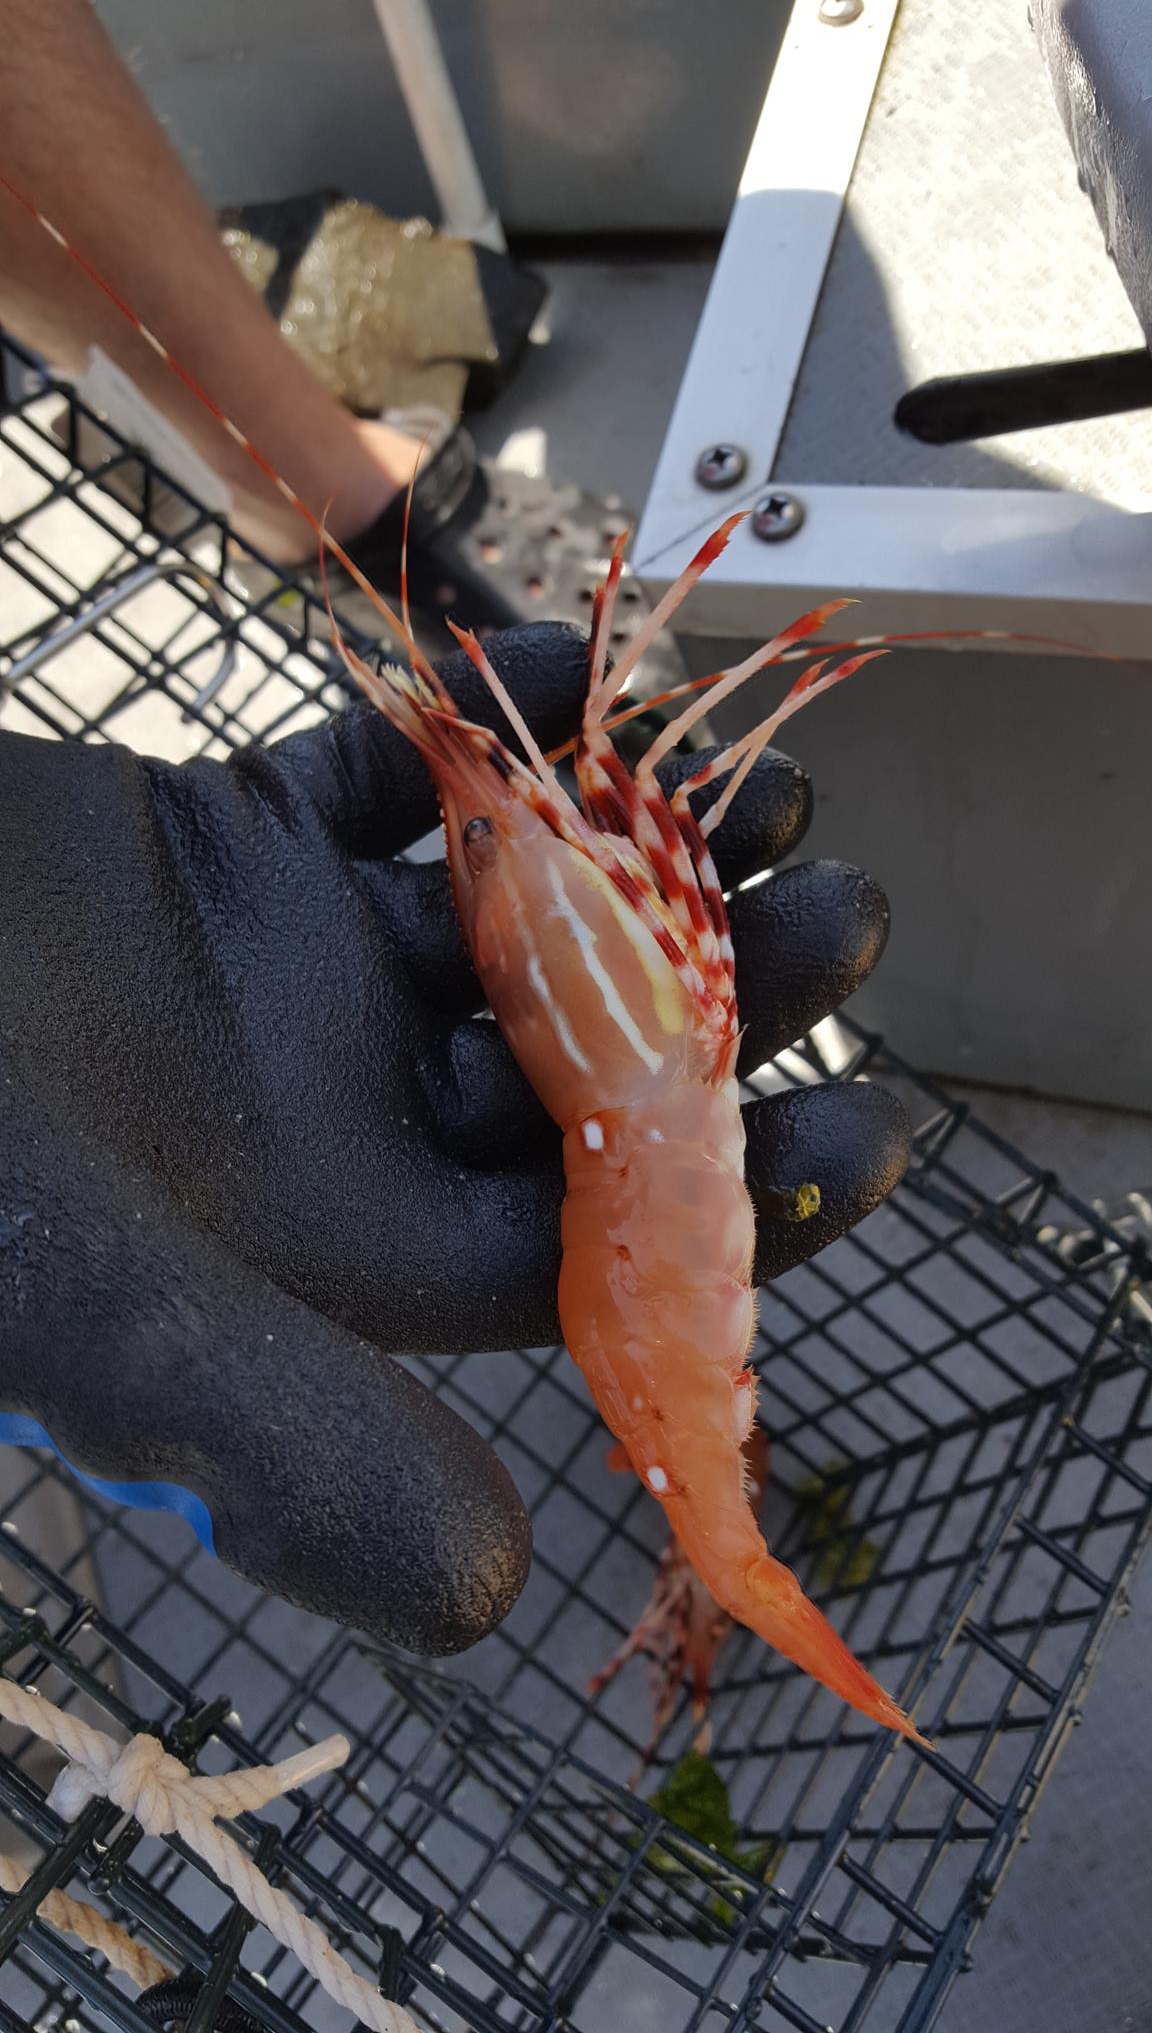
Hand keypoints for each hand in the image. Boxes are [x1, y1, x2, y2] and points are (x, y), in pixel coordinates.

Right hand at [0, 625, 908, 1653]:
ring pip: (508, 920)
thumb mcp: (90, 1314)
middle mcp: (330, 1115)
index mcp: (328, 1246)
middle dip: (714, 998)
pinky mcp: (224, 842)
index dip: (724, 1203)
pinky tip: (568, 679)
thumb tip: (488, 1600)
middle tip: (847, 916)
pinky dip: (475, 738)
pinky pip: (385, 786)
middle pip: (573, 1065)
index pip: (577, 1242)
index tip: (863, 1130)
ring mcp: (284, 973)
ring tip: (758, 799)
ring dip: (632, 862)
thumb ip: (276, 1444)